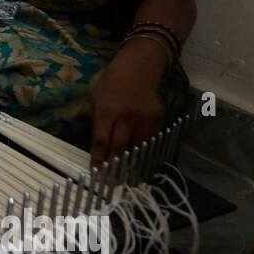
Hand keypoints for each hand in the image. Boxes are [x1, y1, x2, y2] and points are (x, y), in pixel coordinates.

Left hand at [89, 43, 166, 166]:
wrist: (136, 70)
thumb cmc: (110, 86)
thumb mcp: (96, 100)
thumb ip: (97, 124)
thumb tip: (99, 150)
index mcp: (107, 111)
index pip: (102, 141)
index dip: (99, 159)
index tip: (96, 174)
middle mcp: (126, 116)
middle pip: (121, 148)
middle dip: (115, 167)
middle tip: (111, 182)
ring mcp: (144, 118)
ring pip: (138, 147)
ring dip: (131, 163)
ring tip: (125, 177)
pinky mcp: (157, 118)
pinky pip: (150, 140)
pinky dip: (145, 151)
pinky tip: (140, 162)